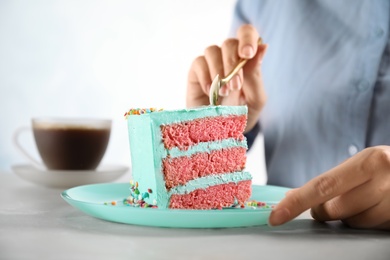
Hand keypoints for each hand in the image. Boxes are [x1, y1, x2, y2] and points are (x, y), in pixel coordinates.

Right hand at [186, 24, 267, 131]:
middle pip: (229, 43)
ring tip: (225, 93)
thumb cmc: (241, 113)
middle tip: (236, 85)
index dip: (247, 38)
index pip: (247, 34)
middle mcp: (228, 56)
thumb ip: (256, 75)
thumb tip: (263, 47)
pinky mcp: (196, 71)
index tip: (247, 54)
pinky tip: (211, 92)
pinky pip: (199, 63)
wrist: (222, 133)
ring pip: (212, 50)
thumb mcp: (255, 98)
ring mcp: (211, 62)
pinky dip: (206, 77)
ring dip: (219, 71)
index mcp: (246, 58)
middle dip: (233, 63)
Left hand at [268, 146, 389, 229]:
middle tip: (333, 202)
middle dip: (325, 211)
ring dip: (351, 217)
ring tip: (366, 200)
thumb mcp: (364, 165)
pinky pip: (371, 230)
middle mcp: (385, 181)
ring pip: (353, 223)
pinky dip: (367, 223)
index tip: (276, 215)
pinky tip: (377, 209)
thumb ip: (331, 182)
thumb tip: (292, 198)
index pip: (322, 187)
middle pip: (335, 210)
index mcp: (370, 162)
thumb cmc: (388, 170)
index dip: (296, 203)